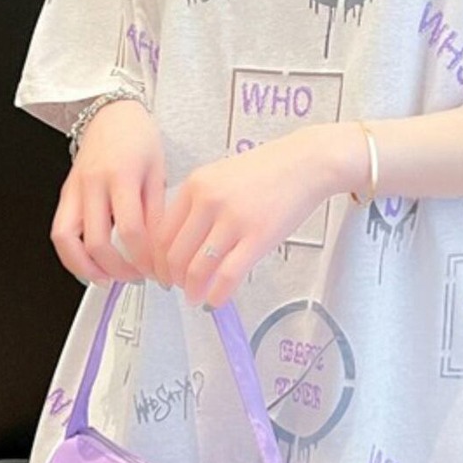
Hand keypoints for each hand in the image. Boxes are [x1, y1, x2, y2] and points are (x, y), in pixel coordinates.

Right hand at [50, 98, 168, 285]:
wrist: (112, 113)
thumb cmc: (138, 138)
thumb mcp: (158, 171)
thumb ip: (156, 211)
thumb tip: (158, 249)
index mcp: (122, 175)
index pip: (131, 229)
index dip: (144, 257)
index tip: (155, 268)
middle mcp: (93, 183)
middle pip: (97, 241)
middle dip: (117, 269)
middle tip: (136, 277)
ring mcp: (74, 189)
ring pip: (66, 239)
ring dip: (84, 268)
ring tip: (105, 280)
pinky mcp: (65, 193)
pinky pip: (60, 230)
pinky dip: (71, 254)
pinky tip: (88, 264)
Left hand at [154, 130, 330, 308]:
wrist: (306, 162)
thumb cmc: (269, 169)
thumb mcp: (221, 176)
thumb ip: (199, 204)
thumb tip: (182, 242)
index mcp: (196, 185)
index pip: (161, 233)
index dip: (156, 260)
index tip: (160, 271)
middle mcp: (209, 201)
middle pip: (174, 254)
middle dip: (172, 278)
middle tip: (177, 287)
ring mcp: (233, 220)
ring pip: (197, 268)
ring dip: (192, 290)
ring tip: (195, 296)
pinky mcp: (258, 237)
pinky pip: (228, 275)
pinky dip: (217, 294)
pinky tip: (216, 300)